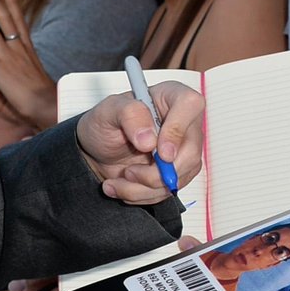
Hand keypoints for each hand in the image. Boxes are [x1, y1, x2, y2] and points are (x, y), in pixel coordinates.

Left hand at [0, 0, 52, 124]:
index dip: (13, 3)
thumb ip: (18, 68)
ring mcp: (8, 57)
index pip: (19, 20)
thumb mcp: (29, 76)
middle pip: (5, 19)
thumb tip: (14, 64)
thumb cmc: (41, 93)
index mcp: (28, 48)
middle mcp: (19, 48)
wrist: (45, 103)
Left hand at [76, 81, 202, 203]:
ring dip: (144, 187)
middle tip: (129, 172)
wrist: (98, 150)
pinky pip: (169, 190)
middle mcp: (183, 122)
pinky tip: (124, 186)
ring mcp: (183, 149)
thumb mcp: (107, 111)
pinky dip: (143, 194)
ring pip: (179, 177)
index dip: (177, 131)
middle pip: (190, 152)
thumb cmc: (105, 123)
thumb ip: (128, 115)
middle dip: (157, 173)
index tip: (159, 152)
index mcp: (170, 96)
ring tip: (119, 180)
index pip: (191, 105)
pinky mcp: (179, 172)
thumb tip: (149, 138)